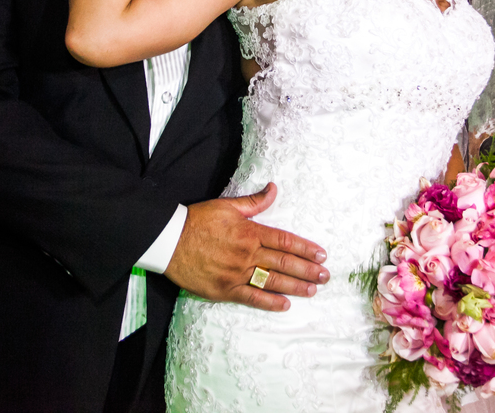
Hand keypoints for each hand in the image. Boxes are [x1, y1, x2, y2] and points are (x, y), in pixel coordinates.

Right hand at [164, 183, 329, 311]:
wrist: (169, 240)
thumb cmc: (198, 220)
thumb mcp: (227, 206)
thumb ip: (254, 201)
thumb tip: (274, 188)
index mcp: (250, 232)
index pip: (285, 240)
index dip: (305, 248)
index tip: (321, 255)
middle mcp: (247, 254)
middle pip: (284, 263)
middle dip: (307, 270)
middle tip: (325, 277)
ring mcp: (236, 273)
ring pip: (272, 281)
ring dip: (295, 287)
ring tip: (313, 290)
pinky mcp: (225, 289)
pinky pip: (251, 298)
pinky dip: (269, 302)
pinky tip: (285, 305)